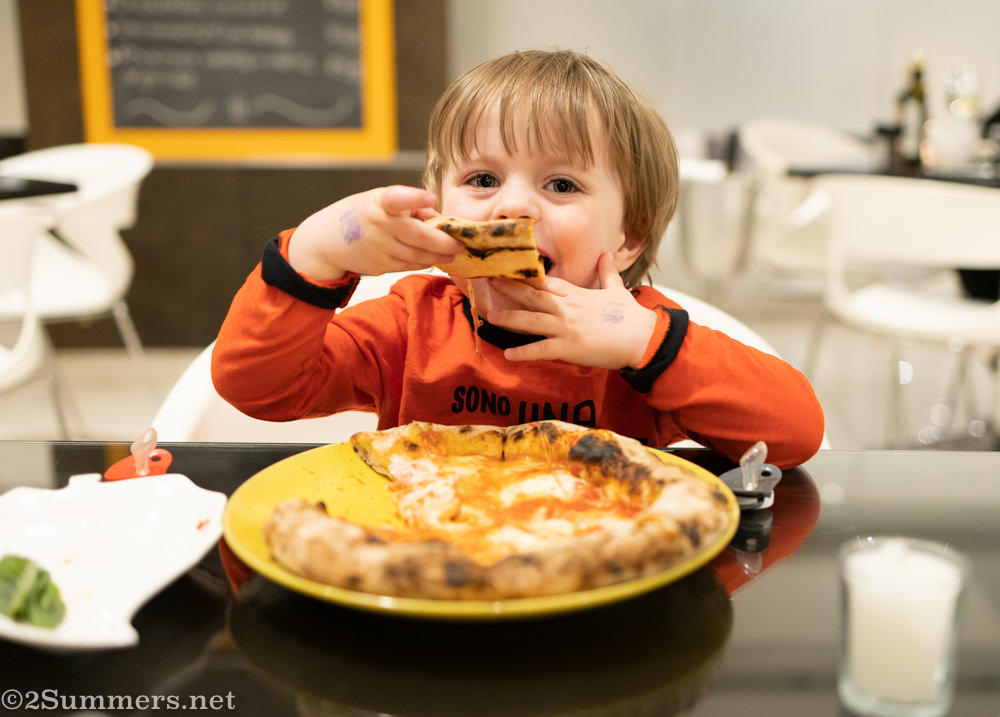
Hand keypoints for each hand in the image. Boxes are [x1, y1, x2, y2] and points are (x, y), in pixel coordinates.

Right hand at [288, 185, 463, 279]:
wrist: (326, 242)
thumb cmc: (360, 214)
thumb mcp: (380, 199)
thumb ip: (410, 206)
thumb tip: (438, 219)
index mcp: (379, 203)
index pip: (396, 198)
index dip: (413, 198)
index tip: (429, 197)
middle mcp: (380, 226)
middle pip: (420, 237)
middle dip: (445, 243)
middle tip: (460, 244)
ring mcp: (380, 249)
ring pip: (418, 256)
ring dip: (439, 255)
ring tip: (453, 252)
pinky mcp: (381, 266)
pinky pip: (409, 265)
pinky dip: (425, 262)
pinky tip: (434, 258)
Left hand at [486, 253, 656, 368]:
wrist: (641, 338)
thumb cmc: (630, 317)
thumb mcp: (617, 290)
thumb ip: (607, 272)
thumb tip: (607, 254)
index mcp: (576, 295)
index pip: (546, 282)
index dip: (526, 276)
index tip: (509, 269)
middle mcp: (567, 308)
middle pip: (533, 296)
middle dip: (510, 289)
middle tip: (490, 281)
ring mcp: (566, 328)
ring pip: (532, 320)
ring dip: (510, 318)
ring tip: (491, 316)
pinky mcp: (569, 348)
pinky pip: (541, 350)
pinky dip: (523, 353)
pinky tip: (507, 355)